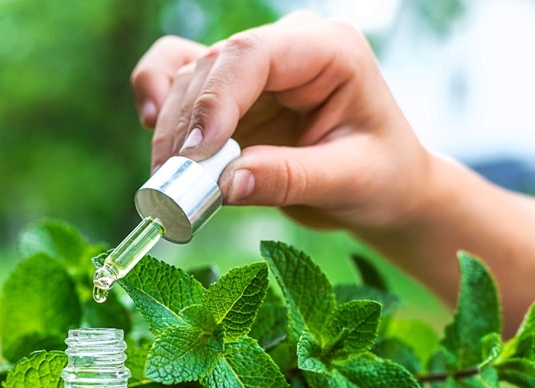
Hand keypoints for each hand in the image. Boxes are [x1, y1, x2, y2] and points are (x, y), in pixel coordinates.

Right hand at [131, 12, 433, 231]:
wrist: (382, 191)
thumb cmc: (381, 179)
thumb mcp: (348, 182)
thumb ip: (289, 179)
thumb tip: (226, 184)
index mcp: (327, 50)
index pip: (254, 54)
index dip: (216, 98)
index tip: (197, 152)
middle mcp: (285, 49)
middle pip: (212, 67)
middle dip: (185, 125)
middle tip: (174, 185)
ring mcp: (253, 71)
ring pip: (186, 78)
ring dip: (169, 130)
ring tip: (170, 185)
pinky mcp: (228, 97)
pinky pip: (175, 79)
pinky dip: (156, 102)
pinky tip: (152, 129)